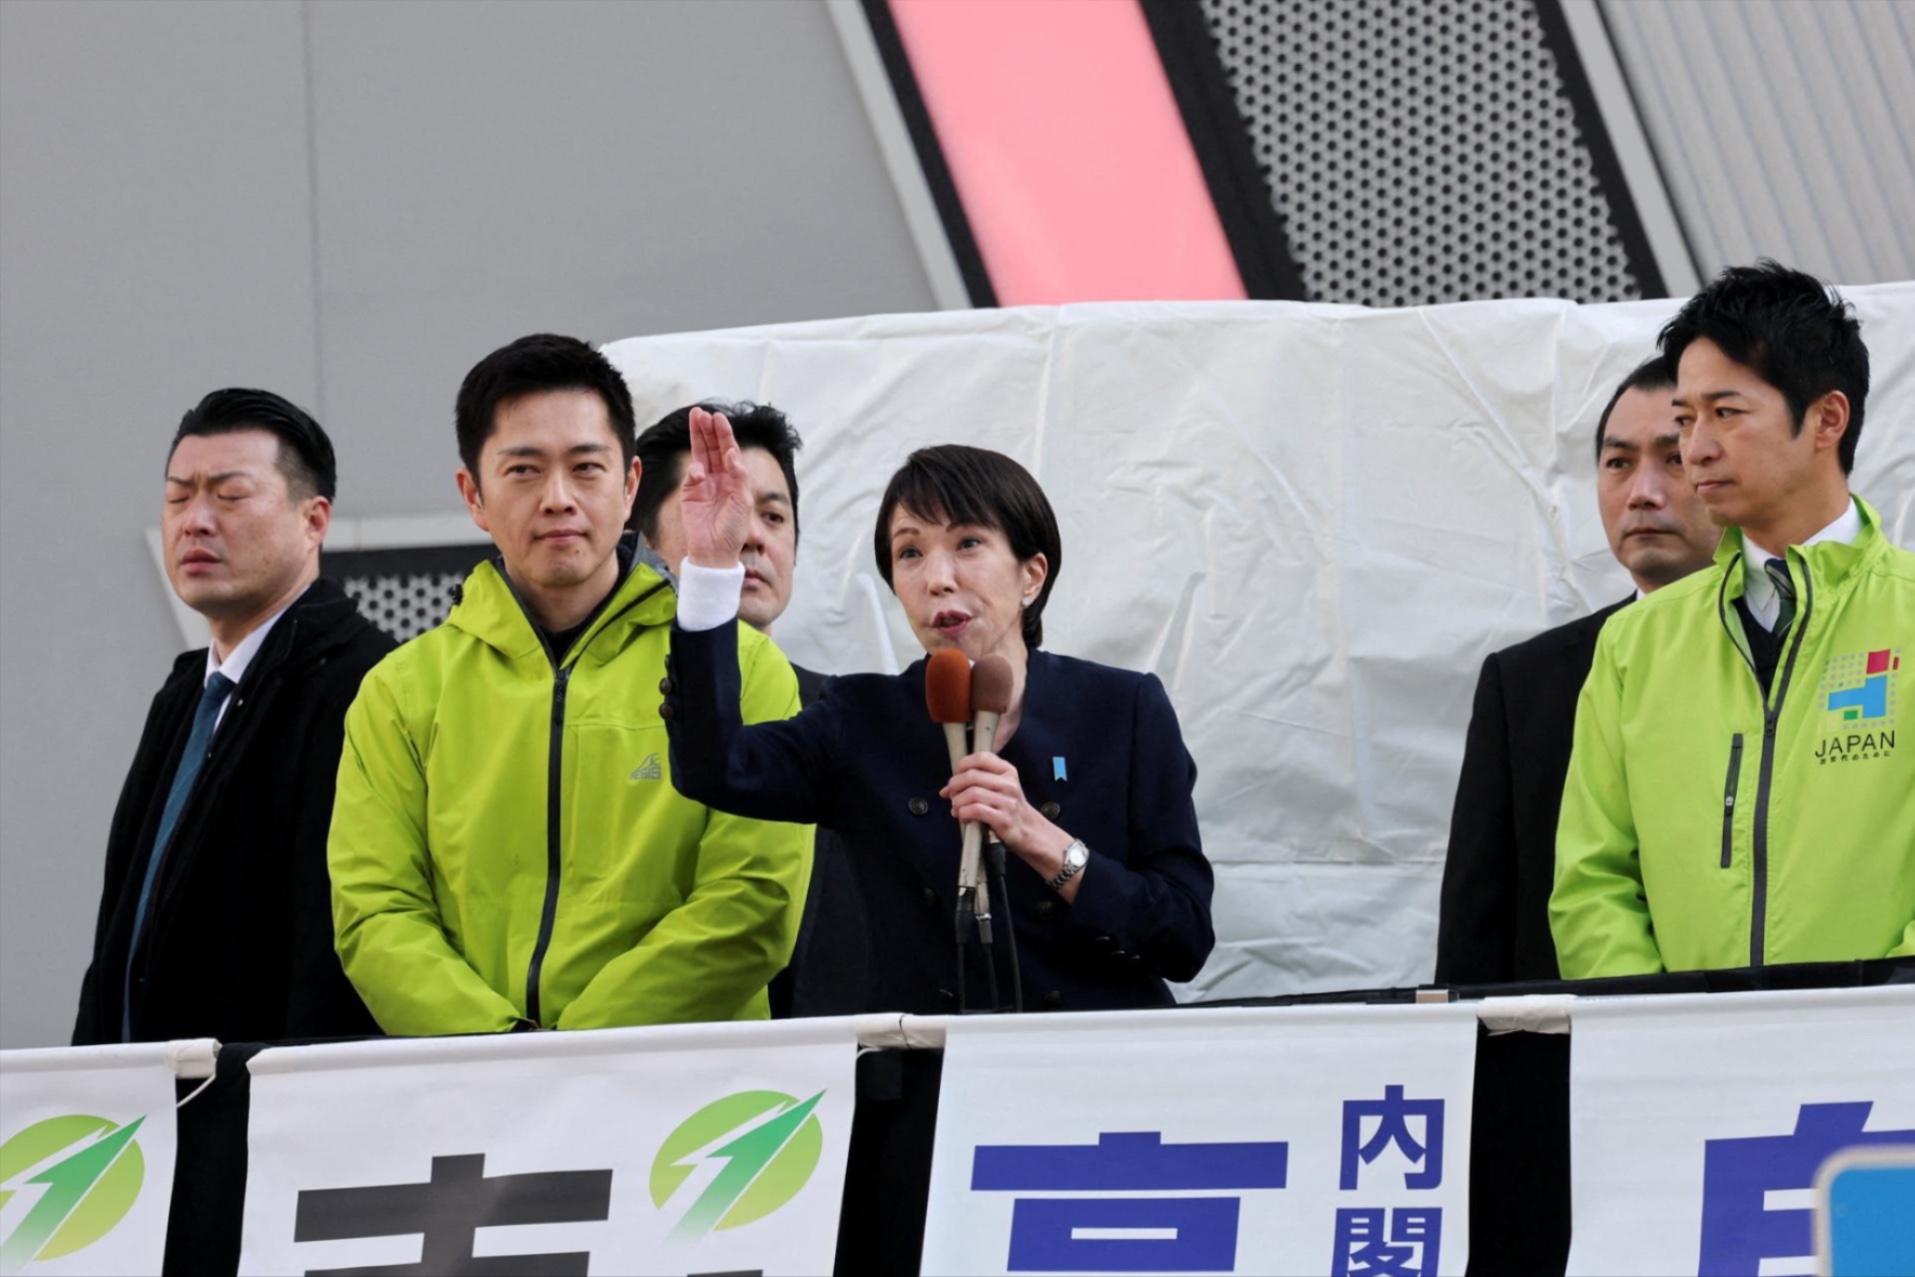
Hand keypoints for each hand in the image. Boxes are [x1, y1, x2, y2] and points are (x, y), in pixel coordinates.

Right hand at [680, 407, 753, 567]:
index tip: (719, 418)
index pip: (728, 451)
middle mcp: (718, 478)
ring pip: (699, 455)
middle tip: (702, 413)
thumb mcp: (743, 502)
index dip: (724, 434)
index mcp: (734, 479)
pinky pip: (691, 476)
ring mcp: (703, 484)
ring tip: (695, 418)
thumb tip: (733, 453)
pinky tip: (700, 472)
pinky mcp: (689, 493)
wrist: (715, 552)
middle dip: (707, 430)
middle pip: (712, 448)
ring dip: (697, 437)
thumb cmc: (733, 530)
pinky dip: (695, 471)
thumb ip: (739, 477)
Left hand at [941, 752, 1075, 883]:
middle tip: (952, 796)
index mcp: (1007, 771)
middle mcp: (1009, 783)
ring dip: (957, 802)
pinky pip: (976, 810)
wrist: (1028, 830)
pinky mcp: (1004, 819)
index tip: (956, 776)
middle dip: (955, 786)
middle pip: (972, 776)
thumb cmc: (1007, 807)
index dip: (963, 765)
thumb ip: (973, 784)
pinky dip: (963, 813)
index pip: (981, 757)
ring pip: (972, 793)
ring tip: (956, 809)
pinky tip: (964, 817)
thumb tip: (945, 790)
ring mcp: (1008, 801)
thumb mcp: (996, 788)